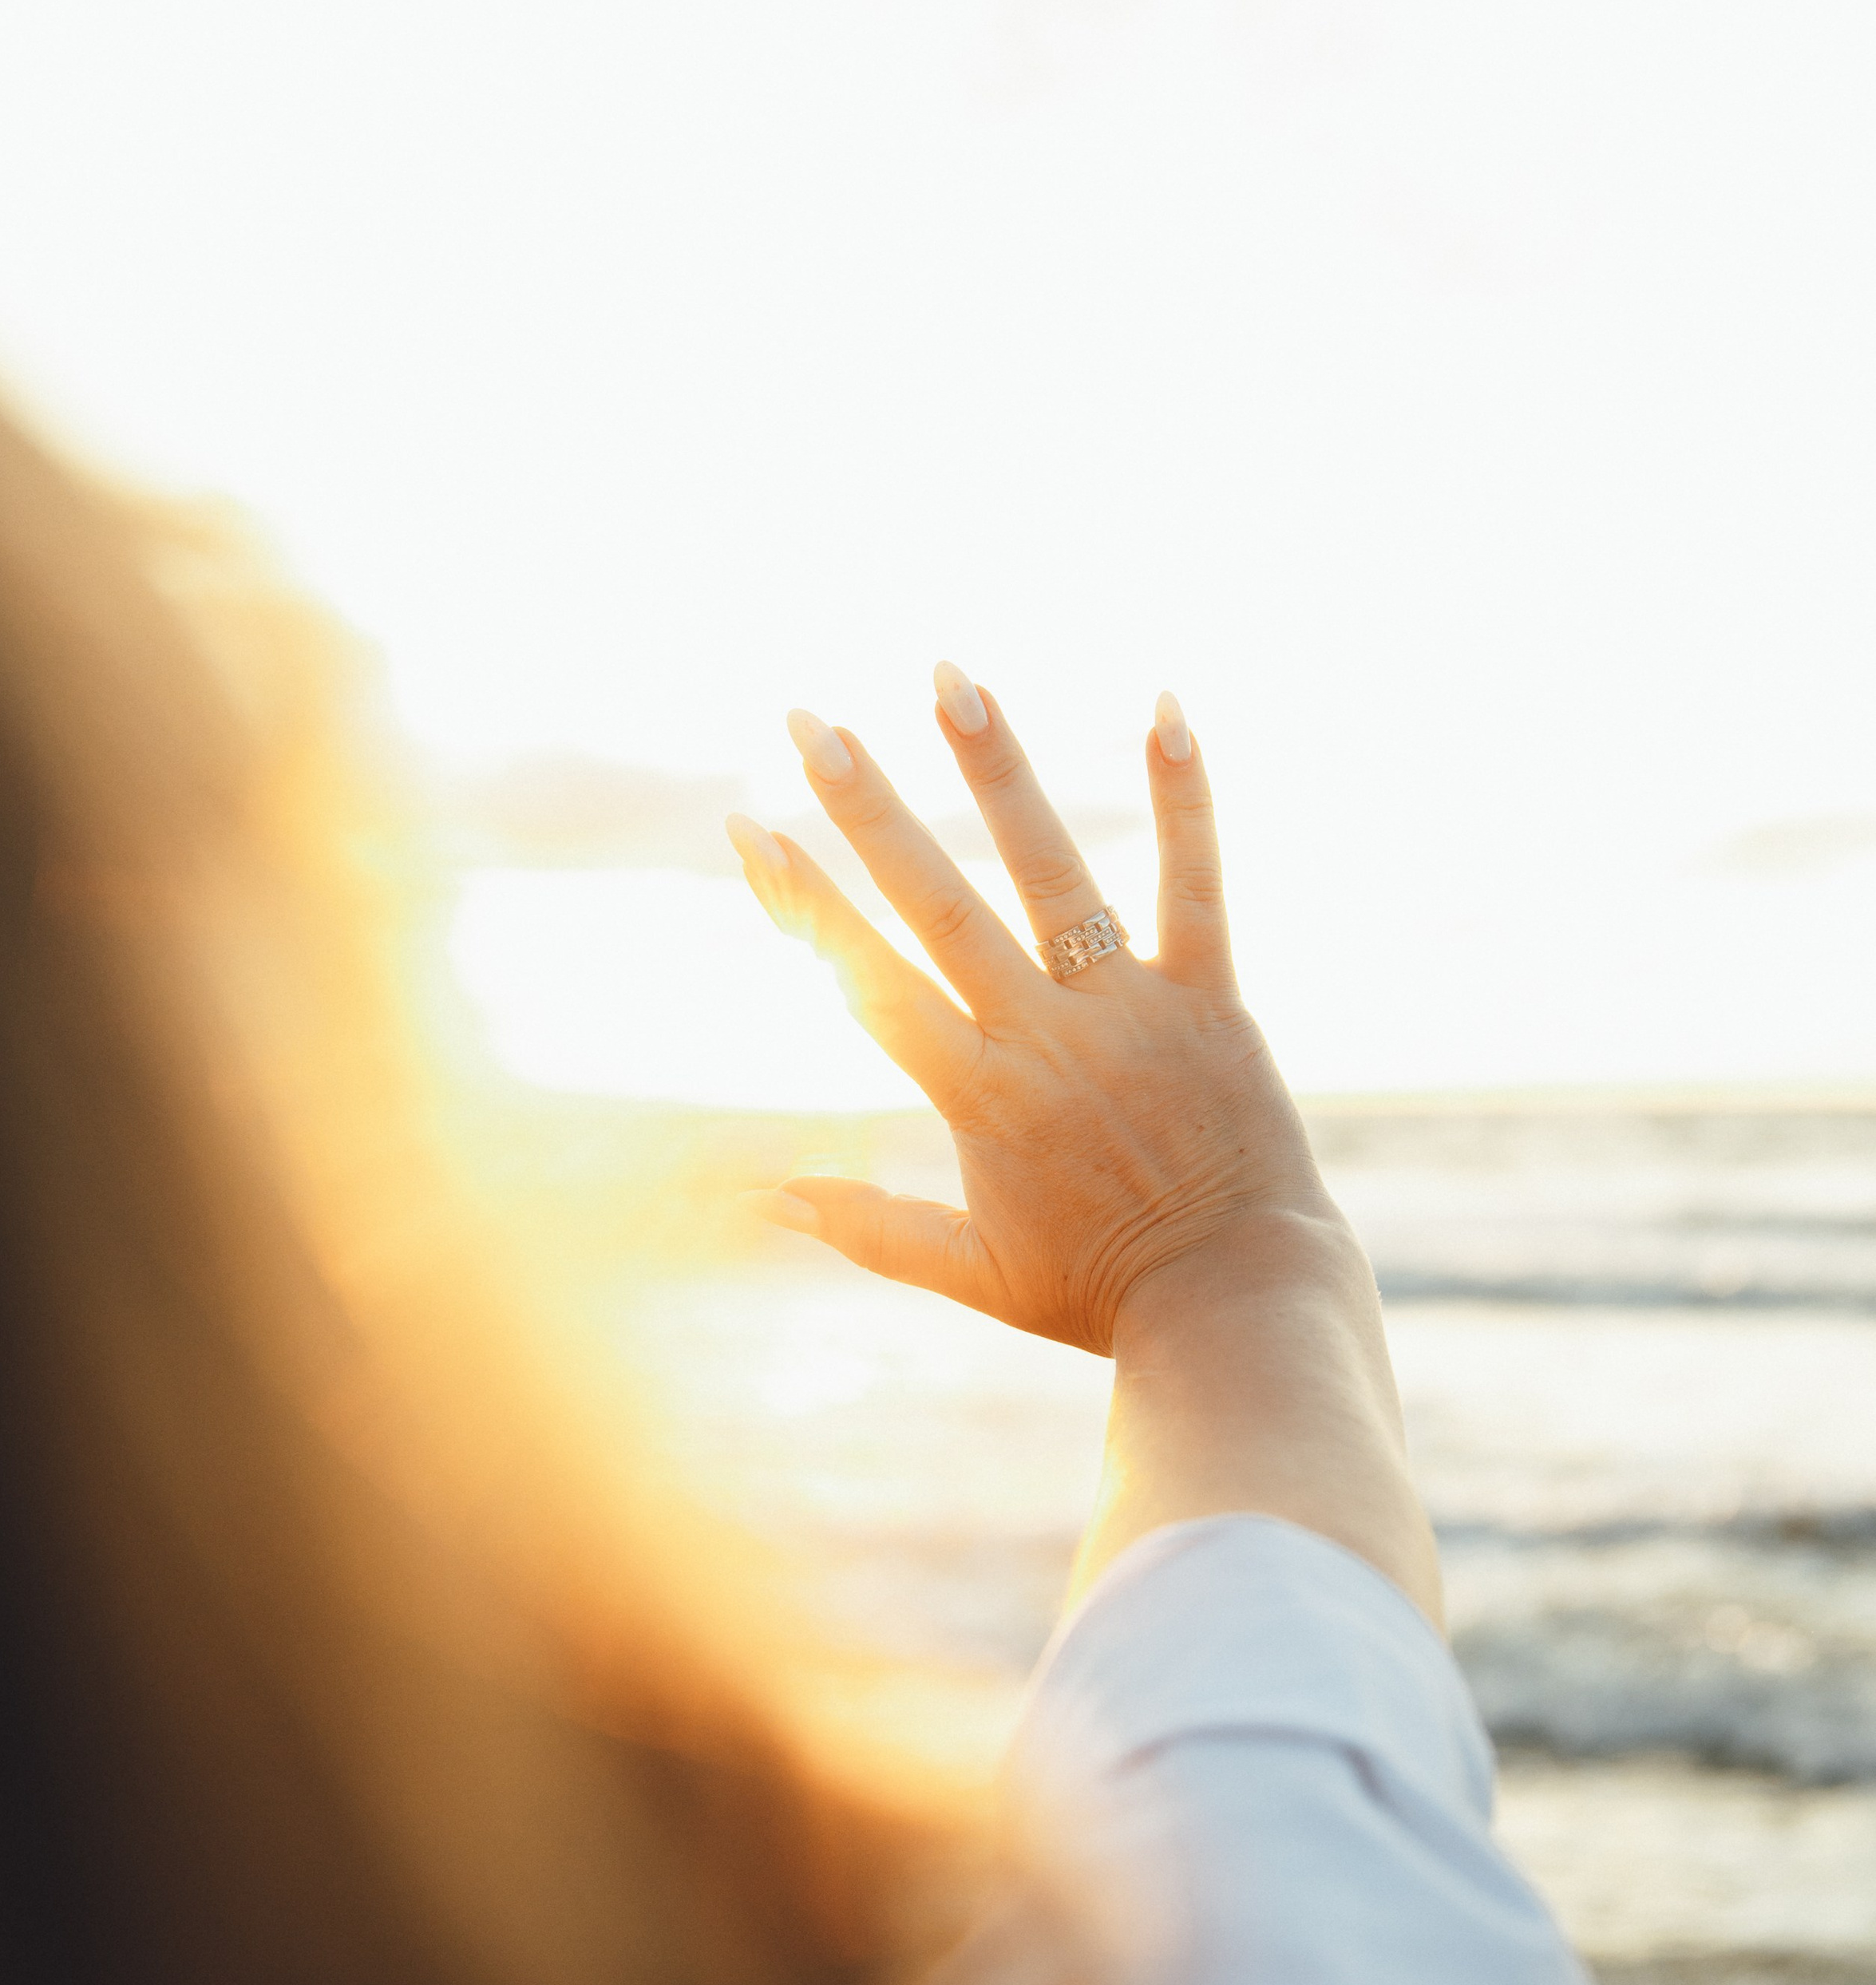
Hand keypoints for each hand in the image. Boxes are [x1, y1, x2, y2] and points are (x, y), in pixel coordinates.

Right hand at [729, 666, 1440, 1618]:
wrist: (1236, 1307)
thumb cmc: (1100, 1299)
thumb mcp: (972, 1275)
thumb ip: (871, 1228)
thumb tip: (768, 1199)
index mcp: (975, 1097)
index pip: (865, 978)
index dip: (802, 902)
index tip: (749, 826)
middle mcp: (1041, 1039)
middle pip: (935, 904)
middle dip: (867, 808)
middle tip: (808, 720)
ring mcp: (1128, 1012)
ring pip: (1050, 870)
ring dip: (994, 768)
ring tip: (949, 676)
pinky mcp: (1212, 1001)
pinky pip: (1195, 884)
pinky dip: (1184, 796)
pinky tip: (1163, 703)